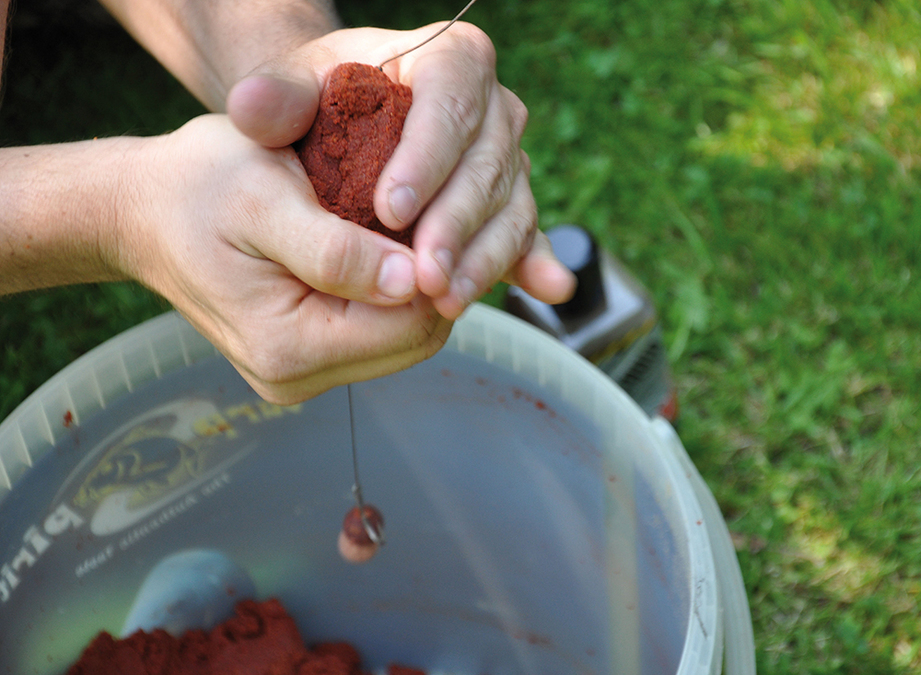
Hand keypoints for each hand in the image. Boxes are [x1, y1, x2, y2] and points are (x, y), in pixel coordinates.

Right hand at [123, 114, 451, 402]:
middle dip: (428, 279)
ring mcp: (301, 378)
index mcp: (287, 349)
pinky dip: (387, 295)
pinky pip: (376, 335)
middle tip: (422, 213)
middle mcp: (296, 380)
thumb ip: (338, 251)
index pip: (412, 326)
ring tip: (394, 228)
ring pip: (402, 338)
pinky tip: (373, 252)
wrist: (147, 211)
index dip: (437, 270)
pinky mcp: (305, 363)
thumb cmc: (200, 188)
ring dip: (411, 287)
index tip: (436, 212)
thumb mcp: (266, 201)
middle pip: (414, 339)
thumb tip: (412, 283)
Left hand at [226, 23, 575, 319]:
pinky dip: (532, 264)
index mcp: (450, 58)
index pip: (450, 101)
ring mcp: (507, 159)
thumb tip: (252, 107)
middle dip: (454, 224)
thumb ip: (276, 100)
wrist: (348, 125)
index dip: (427, 157)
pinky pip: (525, 235)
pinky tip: (546, 288)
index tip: (390, 210)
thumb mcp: (293, 91)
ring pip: (510, 208)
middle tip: (421, 273)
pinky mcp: (507, 206)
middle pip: (487, 164)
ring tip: (445, 299)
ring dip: (482, 259)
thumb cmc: (322, 101)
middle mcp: (493, 107)